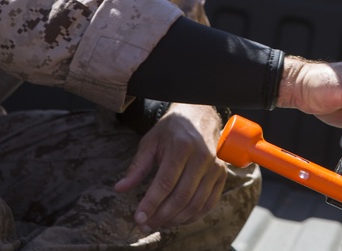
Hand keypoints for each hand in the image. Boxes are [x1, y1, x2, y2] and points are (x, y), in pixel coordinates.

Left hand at [114, 103, 227, 233]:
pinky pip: (209, 203)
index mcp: (181, 147)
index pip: (165, 182)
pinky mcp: (222, 175)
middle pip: (182, 196)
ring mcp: (215, 167)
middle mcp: (201, 157)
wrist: (199, 117)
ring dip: (176, 219)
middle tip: (146, 225)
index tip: (138, 217)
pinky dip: (193, 216)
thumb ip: (137, 167)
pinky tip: (178, 219)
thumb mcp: (150, 142)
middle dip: (162, 215)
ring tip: (159, 224)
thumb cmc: (171, 131)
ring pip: (196, 203)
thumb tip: (120, 189)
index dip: (151, 203)